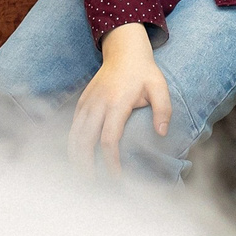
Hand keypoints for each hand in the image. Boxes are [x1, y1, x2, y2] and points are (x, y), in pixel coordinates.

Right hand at [69, 22, 167, 174]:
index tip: (117, 178)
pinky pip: (72, 127)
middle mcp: (98, 104)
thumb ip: (163, 109)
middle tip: (92, 186)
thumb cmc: (144, 72)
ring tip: (82, 176)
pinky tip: (77, 158)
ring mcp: (87, 103)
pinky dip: (72, 145)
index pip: (109, 139)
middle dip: (86, 165)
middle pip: (85, 141)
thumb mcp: (159, 87)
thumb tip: (161, 133)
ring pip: (74, 135)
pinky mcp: (81, 102)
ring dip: (75, 157)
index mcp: (116, 103)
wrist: (124, 50)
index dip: (110, 162)